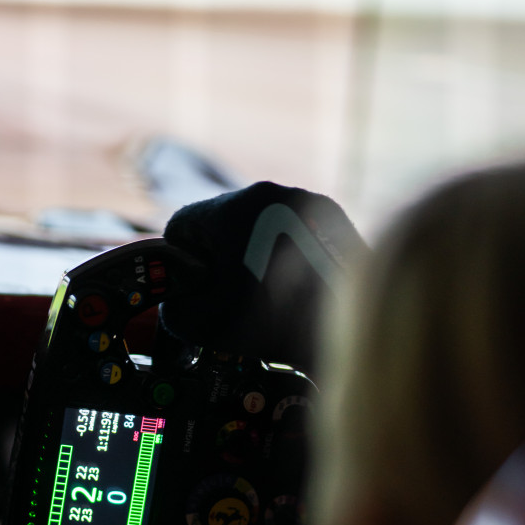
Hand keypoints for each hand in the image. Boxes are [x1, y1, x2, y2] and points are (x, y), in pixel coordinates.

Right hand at [162, 181, 366, 376]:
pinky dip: (285, 257)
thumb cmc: (273, 323)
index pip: (182, 224)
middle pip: (223, 223)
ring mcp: (309, 203)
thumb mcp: (203, 324)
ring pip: (260, 227)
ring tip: (264, 295)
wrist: (350, 330)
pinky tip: (294, 289)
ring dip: (252, 256)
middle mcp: (273, 193)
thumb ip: (173, 308)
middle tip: (226, 297)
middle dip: (218, 258)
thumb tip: (175, 300)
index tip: (190, 286)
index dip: (178, 260)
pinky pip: (294, 232)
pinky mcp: (335, 220)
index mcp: (235, 208)